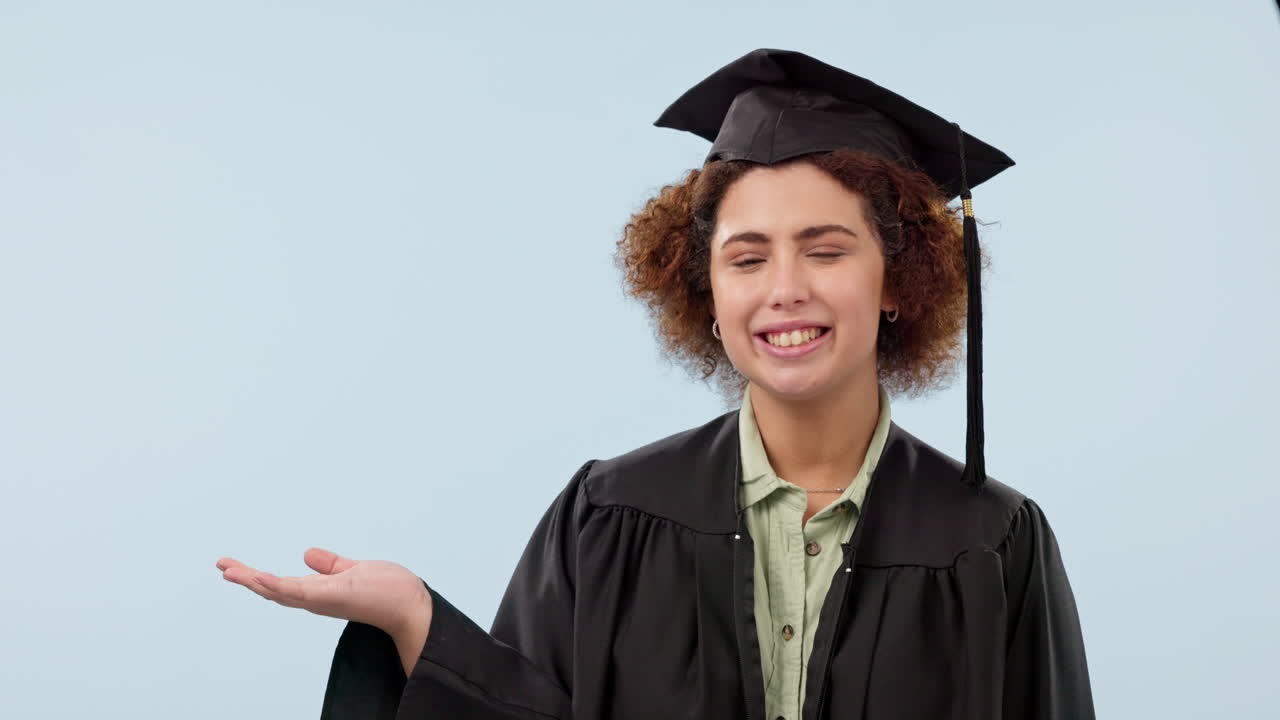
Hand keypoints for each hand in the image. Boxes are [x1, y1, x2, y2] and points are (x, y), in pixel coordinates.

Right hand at [216, 547, 430, 641]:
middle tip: (222, 565)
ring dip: (252, 581)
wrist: (410, 605)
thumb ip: (331, 564)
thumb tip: (308, 554)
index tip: (234, 567)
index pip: (282, 586)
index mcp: (319, 593)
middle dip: (246, 579)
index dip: (257, 578)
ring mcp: (322, 599)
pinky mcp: (331, 596)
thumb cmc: (388, 590)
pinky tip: (259, 577)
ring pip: (279, 591)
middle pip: (273, 591)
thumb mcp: (353, 570)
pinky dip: (276, 585)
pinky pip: (298, 591)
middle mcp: (316, 600)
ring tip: (229, 570)